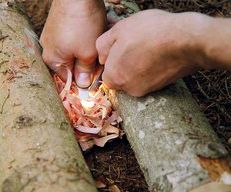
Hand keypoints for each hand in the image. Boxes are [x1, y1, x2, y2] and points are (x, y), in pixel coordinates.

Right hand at [40, 0, 105, 87]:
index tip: (98, 75)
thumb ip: (85, 71)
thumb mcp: (87, 53)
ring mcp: (54, 35)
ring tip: (100, 39)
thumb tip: (83, 84)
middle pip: (73, 64)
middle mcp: (49, 48)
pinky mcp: (61, 24)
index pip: (69, 79)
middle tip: (101, 55)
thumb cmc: (82, 24)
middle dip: (89, 61)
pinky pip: (75, 37)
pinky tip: (97, 29)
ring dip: (90, 47)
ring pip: (76, 49)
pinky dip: (87, 36)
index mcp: (53, 60)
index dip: (85, 79)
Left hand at [96, 9, 211, 95]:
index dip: (112, 60)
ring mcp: (146, 90)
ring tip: (149, 49)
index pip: (106, 74)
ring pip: (135, 78)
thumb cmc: (150, 32)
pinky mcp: (161, 88)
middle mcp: (128, 88)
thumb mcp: (119, 30)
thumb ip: (103, 45)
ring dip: (138, 66)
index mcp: (114, 76)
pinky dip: (151, 69)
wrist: (186, 40)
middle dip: (125, 64)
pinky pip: (150, 79)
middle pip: (121, 77)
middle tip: (136, 46)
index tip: (122, 48)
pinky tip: (158, 55)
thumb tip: (102, 58)